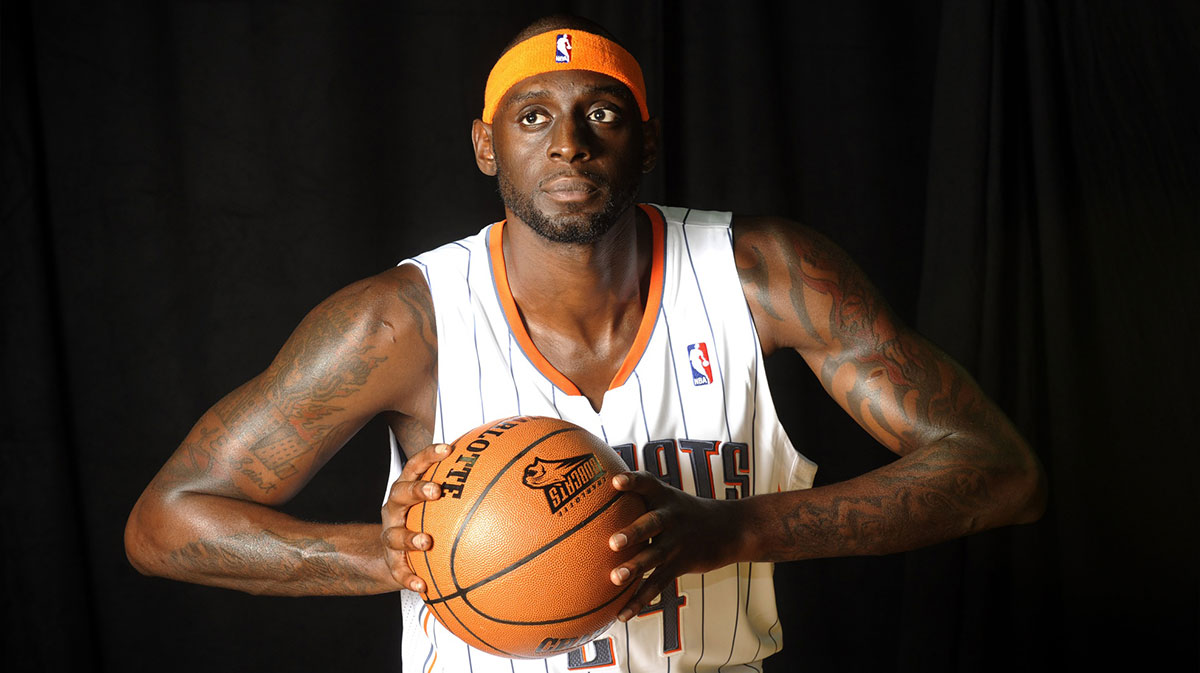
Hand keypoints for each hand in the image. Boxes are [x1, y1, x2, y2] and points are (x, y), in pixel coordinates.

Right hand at [380, 442, 450, 591]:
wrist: (395, 554)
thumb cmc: (423, 520)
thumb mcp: (437, 503)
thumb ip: (463, 489)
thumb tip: (507, 475)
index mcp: (408, 489)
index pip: (415, 466)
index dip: (428, 455)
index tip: (448, 448)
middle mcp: (395, 509)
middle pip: (400, 493)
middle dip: (417, 490)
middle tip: (436, 490)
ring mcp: (390, 535)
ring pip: (394, 534)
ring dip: (409, 537)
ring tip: (425, 541)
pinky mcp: (392, 562)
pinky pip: (398, 571)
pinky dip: (409, 578)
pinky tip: (423, 585)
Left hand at [607, 471, 744, 620]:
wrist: (731, 529)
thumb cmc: (686, 512)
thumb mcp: (668, 497)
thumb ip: (639, 494)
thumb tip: (599, 491)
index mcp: (664, 497)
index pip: (647, 483)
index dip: (632, 481)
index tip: (615, 482)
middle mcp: (671, 517)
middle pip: (652, 523)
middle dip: (633, 533)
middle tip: (613, 543)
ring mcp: (677, 542)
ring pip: (655, 556)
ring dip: (635, 568)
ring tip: (616, 578)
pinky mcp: (681, 564)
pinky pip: (658, 584)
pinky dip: (639, 600)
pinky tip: (622, 614)